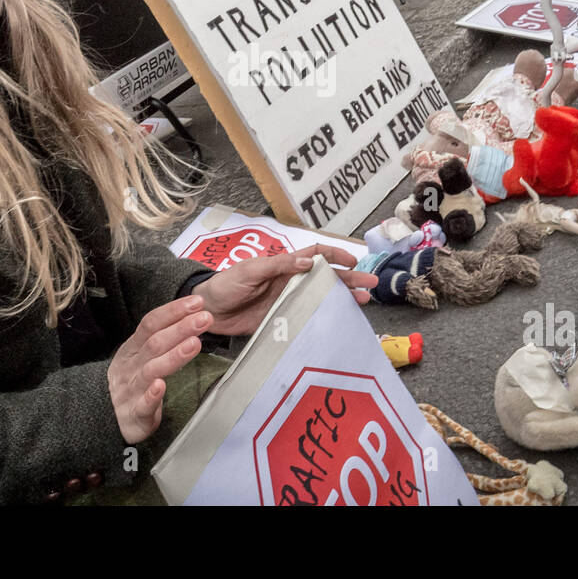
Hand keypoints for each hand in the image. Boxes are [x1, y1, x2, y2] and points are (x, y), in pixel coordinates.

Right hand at [107, 295, 211, 443]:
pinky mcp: (133, 414)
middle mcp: (129, 366)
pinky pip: (142, 405)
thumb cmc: (134, 382)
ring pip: (150, 371)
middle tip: (205, 319)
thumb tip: (192, 314)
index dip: (173, 311)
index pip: (151, 323)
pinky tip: (161, 386)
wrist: (109, 418)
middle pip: (154, 343)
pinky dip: (152, 396)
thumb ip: (162, 337)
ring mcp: (129, 389)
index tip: (197, 303)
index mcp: (132, 349)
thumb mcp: (143, 356)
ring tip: (194, 344)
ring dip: (173, 356)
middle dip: (181, 329)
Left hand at [191, 245, 376, 336]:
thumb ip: (277, 265)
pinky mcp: (282, 321)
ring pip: (321, 298)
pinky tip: (337, 323)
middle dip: (349, 279)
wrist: (206, 312)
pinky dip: (323, 320)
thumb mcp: (250, 270)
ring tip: (363, 302)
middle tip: (371, 284)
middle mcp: (290, 282)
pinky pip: (307, 319)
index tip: (352, 261)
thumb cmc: (225, 284)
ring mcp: (287, 302)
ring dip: (342, 299)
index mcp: (283, 265)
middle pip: (325, 278)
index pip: (315, 255)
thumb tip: (307, 261)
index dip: (335, 255)